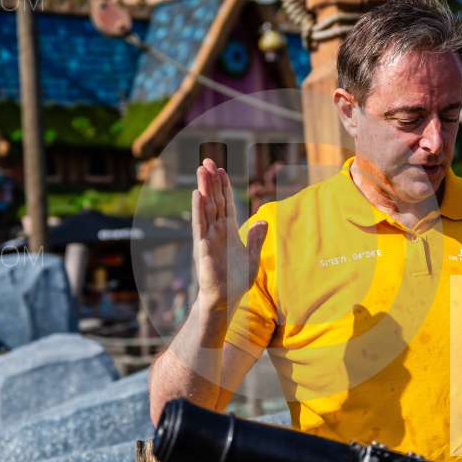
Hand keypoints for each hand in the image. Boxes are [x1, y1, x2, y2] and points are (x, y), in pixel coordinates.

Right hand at [192, 159, 266, 311]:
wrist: (225, 301)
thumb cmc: (236, 281)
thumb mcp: (252, 258)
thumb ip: (256, 239)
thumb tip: (264, 221)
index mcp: (228, 231)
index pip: (226, 204)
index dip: (224, 187)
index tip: (221, 169)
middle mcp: (217, 231)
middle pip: (214, 201)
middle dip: (211, 181)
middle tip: (207, 160)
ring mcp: (209, 238)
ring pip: (207, 208)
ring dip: (204, 188)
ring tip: (202, 170)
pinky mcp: (204, 248)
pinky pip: (201, 226)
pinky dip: (199, 210)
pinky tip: (197, 195)